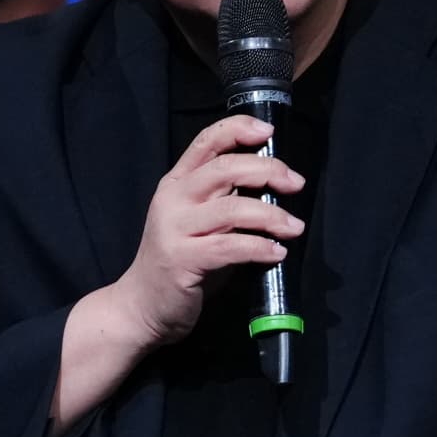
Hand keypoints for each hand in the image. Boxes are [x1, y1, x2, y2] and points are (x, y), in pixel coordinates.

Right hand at [104, 114, 304, 353]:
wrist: (141, 306)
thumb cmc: (180, 262)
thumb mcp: (199, 221)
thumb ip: (225, 199)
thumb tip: (273, 185)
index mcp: (176, 183)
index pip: (206, 142)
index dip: (239, 129)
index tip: (268, 132)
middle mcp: (173, 199)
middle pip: (226, 169)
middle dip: (268, 170)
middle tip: (295, 184)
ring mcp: (175, 229)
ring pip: (233, 208)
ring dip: (272, 215)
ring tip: (294, 227)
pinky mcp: (183, 260)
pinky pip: (231, 246)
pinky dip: (260, 247)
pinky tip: (277, 253)